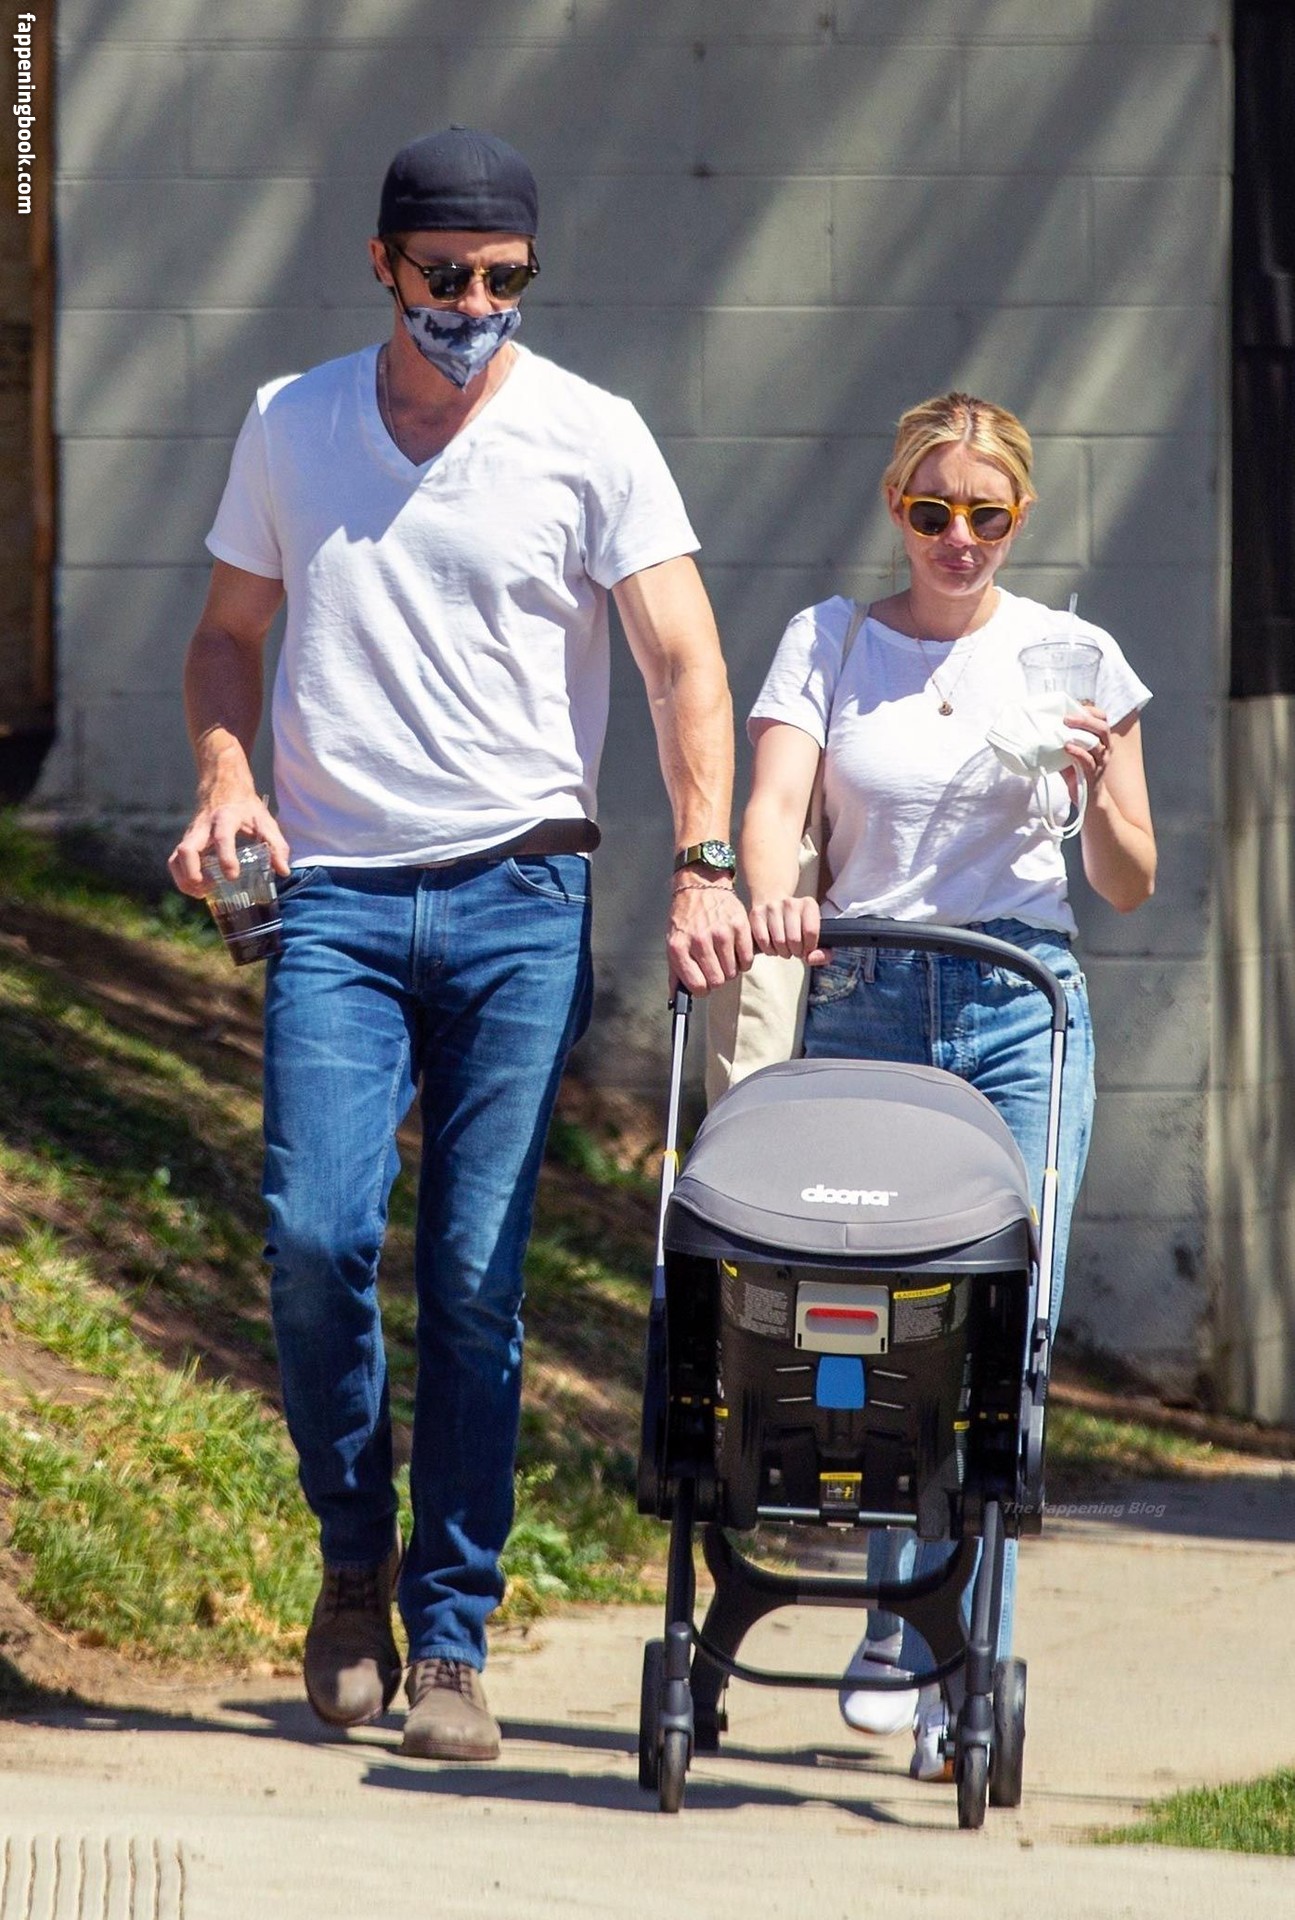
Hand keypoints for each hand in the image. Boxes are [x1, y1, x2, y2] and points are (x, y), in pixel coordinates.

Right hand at [167, 789, 290, 897]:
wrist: (223, 787)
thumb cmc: (246, 808)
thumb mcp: (265, 822)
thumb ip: (276, 846)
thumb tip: (283, 871)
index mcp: (226, 818)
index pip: (222, 837)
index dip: (226, 857)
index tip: (232, 876)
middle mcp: (203, 826)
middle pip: (187, 849)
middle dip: (192, 873)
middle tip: (207, 889)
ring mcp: (191, 834)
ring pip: (176, 858)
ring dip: (184, 879)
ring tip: (201, 893)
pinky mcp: (186, 841)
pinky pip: (175, 861)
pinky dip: (181, 877)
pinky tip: (197, 888)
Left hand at [666, 883, 752, 993]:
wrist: (700, 885)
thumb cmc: (686, 916)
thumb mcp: (673, 941)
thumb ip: (675, 972)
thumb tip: (676, 998)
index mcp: (679, 946)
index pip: (697, 985)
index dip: (702, 989)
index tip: (704, 985)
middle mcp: (700, 940)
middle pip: (717, 980)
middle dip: (717, 979)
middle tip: (716, 968)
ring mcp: (721, 932)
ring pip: (733, 972)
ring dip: (730, 970)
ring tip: (724, 957)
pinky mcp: (739, 926)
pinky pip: (747, 959)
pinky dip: (743, 961)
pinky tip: (736, 952)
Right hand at [750, 895, 826, 964]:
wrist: (774, 907)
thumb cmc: (798, 927)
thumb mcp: (816, 936)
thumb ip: (821, 952)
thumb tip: (811, 959)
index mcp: (809, 904)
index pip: (811, 932)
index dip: (809, 947)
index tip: (807, 948)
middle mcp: (790, 902)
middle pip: (794, 939)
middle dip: (796, 951)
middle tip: (794, 950)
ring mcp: (772, 907)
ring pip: (779, 941)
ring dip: (782, 952)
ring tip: (784, 948)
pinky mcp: (756, 913)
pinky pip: (763, 940)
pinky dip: (769, 950)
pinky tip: (773, 947)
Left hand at [1062, 702, 1111, 797]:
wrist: (1087, 799)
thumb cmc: (1077, 773)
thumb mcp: (1070, 752)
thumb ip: (1063, 740)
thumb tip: (1045, 727)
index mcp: (1102, 741)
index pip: (1102, 719)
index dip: (1090, 711)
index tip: (1074, 707)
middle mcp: (1105, 749)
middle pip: (1102, 728)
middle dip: (1085, 720)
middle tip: (1066, 718)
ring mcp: (1101, 762)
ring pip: (1097, 743)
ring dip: (1080, 735)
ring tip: (1064, 730)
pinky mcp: (1094, 775)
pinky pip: (1088, 761)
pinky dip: (1078, 752)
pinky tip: (1067, 748)